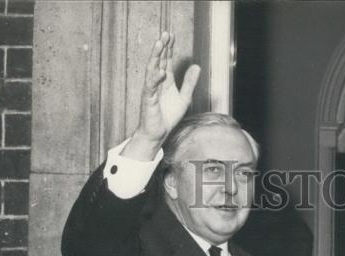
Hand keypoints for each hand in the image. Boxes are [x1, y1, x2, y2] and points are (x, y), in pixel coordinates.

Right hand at [124, 31, 199, 160]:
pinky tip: (160, 71)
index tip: (171, 35)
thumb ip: (189, 83)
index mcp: (165, 81)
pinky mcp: (148, 98)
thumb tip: (197, 66)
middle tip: (165, 33)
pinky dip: (155, 78)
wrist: (158, 133)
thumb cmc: (168, 116)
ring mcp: (151, 89)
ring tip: (160, 44)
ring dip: (155, 56)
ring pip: (152, 69)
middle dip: (162, 47)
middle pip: (158, 60)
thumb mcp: (184, 98)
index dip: (169, 48)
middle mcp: (157, 82)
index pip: (166, 60)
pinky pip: (150, 86)